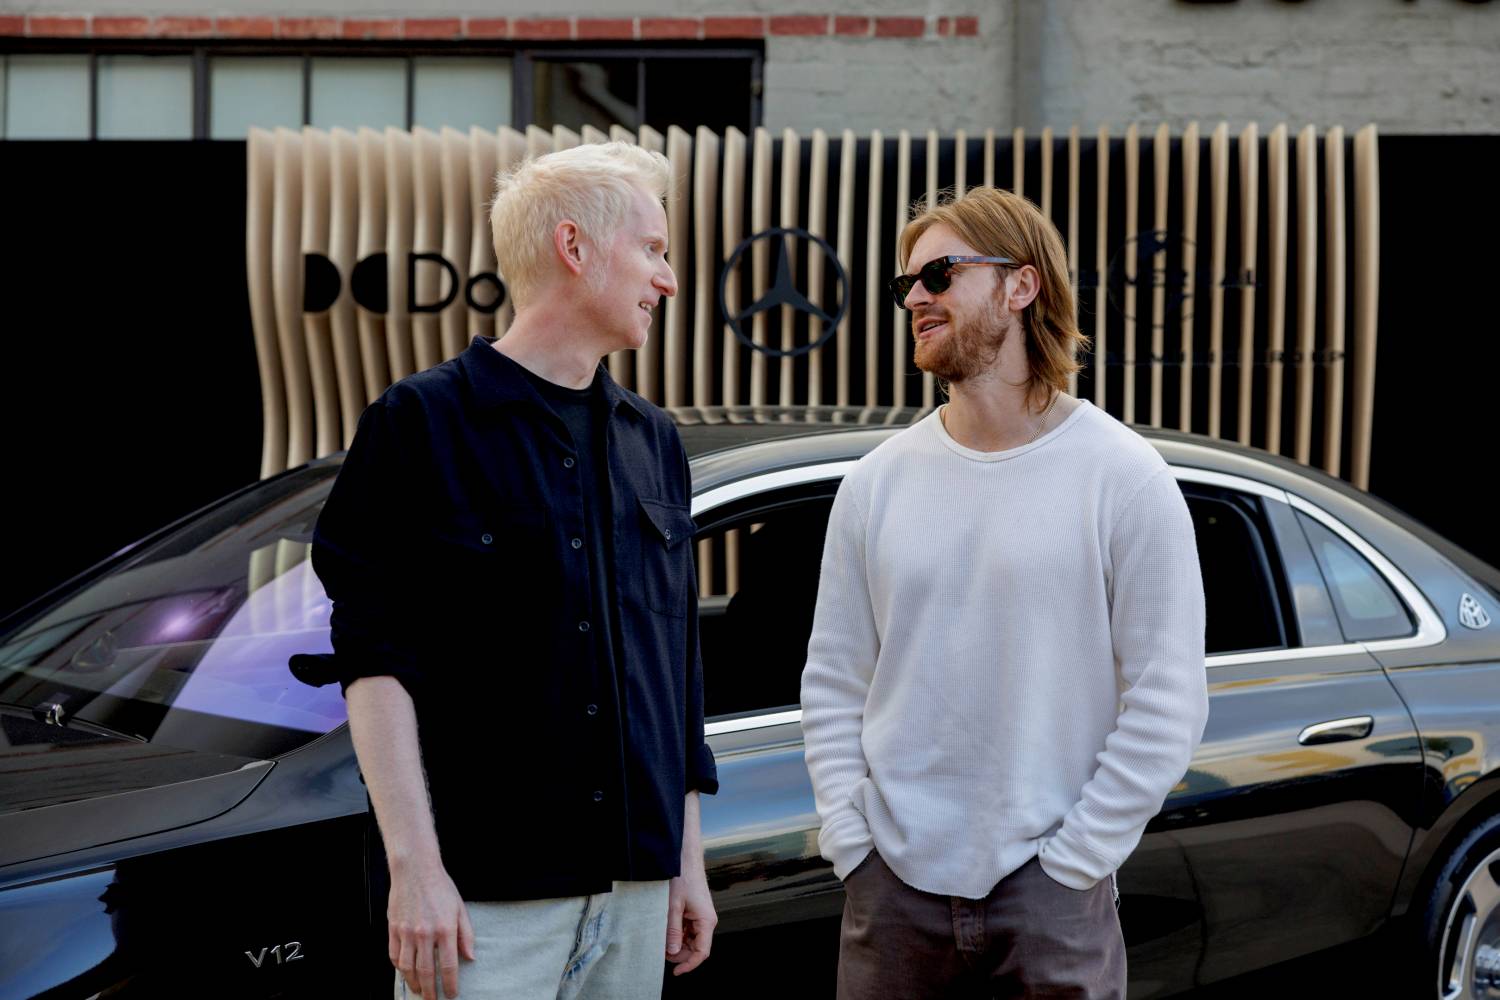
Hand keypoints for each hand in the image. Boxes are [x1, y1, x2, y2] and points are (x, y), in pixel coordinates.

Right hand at [388, 861, 475, 997]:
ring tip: (420, 990)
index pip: (449, 966)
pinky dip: (400, 968)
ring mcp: (407, 933)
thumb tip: (470, 958)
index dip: (450, 984)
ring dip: (414, 983)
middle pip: (427, 972)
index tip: (452, 994)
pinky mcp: (393, 929)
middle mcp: (425, 934)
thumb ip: (466, 935)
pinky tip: (406, 973)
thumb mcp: (460, 908)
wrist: (415, 870)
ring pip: (408, 968)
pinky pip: (394, 956)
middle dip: (431, 992)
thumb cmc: (440, 887)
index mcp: (445, 929)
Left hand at [665, 864, 715, 975]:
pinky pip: (687, 930)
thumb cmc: (682, 877)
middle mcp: (706, 921)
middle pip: (696, 948)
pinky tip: (665, 928)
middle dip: (679, 953)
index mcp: (706, 921)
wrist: (684, 858)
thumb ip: (672, 930)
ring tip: (662, 936)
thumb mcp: (672, 906)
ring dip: (676, 942)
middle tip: (661, 949)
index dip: (689, 964)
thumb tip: (671, 951)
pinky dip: (676, 932)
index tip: (676, 972)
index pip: (702, 952)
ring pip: (690, 940)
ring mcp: (701, 917)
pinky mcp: (695, 912)